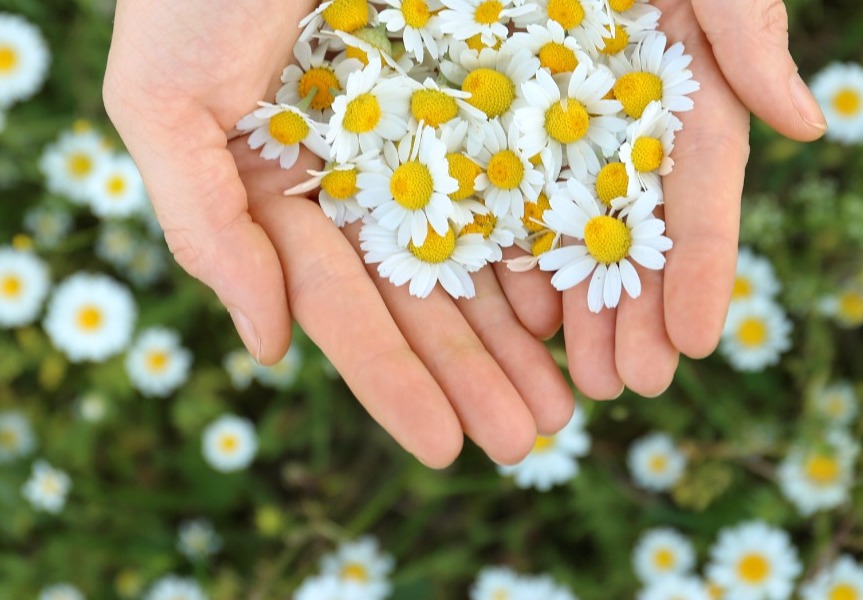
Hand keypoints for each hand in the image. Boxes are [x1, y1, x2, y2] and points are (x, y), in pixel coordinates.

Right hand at [103, 0, 573, 467]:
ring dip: (526, 329)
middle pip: (430, 294)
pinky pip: (525, 170)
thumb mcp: (163, 101)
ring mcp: (425, 135)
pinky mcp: (477, 88)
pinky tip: (579, 299)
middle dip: (478, 373)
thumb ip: (206, 226)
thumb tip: (266, 348)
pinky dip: (550, 235)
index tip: (447, 449)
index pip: (351, 308)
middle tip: (532, 441)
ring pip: (484, 246)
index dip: (398, 381)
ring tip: (570, 400)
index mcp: (289, 195)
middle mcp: (362, 178)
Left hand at [501, 0, 826, 399]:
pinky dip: (505, 254)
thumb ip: (746, 36)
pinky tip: (514, 317)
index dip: (701, 268)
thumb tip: (805, 124)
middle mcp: (616, 120)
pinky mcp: (486, 117)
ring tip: (578, 380)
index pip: (695, 192)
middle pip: (629, 230)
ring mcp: (551, 123)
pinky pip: (495, 195)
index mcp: (674, 90)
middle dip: (633, 312)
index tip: (700, 343)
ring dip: (573, 307)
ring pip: (563, 227)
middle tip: (632, 388)